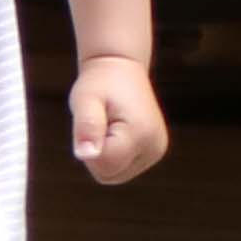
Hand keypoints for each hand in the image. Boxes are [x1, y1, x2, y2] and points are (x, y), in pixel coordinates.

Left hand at [68, 53, 167, 184]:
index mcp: (141, 134)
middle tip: (100, 121)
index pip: (104, 165)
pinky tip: (115, 131)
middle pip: (109, 174)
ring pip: (114, 174)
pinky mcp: (152, 153)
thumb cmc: (100, 82)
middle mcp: (154, 147)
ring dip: (103, 154)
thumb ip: (87, 125)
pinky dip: (111, 154)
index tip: (94, 120)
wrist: (121, 67)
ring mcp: (155, 152)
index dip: (89, 146)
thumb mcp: (86, 99)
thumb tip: (85, 155)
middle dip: (96, 152)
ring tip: (108, 124)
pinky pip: (120, 169)